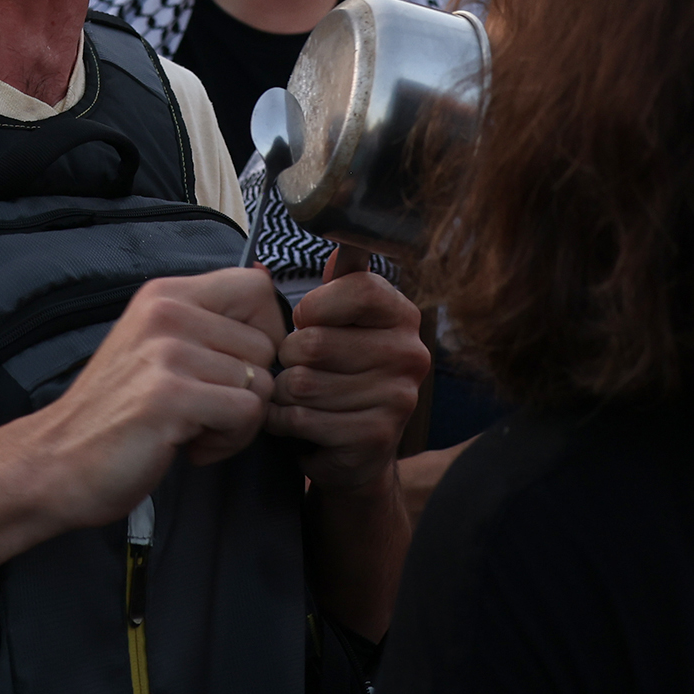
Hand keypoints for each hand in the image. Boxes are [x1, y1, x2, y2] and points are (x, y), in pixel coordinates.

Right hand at [18, 269, 285, 532]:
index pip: (256, 286)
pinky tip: (189, 447)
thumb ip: (203, 323)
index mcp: (164, 295)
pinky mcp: (170, 396)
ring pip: (261, 382)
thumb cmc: (112, 412)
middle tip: (204, 412)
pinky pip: (246, 412)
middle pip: (266, 344)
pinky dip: (228, 441)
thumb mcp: (153, 347)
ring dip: (237, 421)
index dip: (264, 332)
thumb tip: (267, 293)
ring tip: (192, 429)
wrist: (56, 461)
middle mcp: (166, 312)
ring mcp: (166, 352)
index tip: (235, 367)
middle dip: (249, 389)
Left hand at [268, 251, 430, 496]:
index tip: (306, 321)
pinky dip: (284, 422)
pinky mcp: (377, 438)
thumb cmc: (338, 374)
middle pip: (316, 341)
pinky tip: (294, 422)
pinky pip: (303, 420)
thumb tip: (341, 244)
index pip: (356, 287)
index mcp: (402, 315)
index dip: (314, 305)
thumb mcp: (340, 322)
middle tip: (295, 367)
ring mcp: (399, 399)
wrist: (357, 450)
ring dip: (283, 393)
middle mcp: (410, 354)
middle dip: (288, 357)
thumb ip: (338, 284)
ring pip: (304, 383)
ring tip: (294, 396)